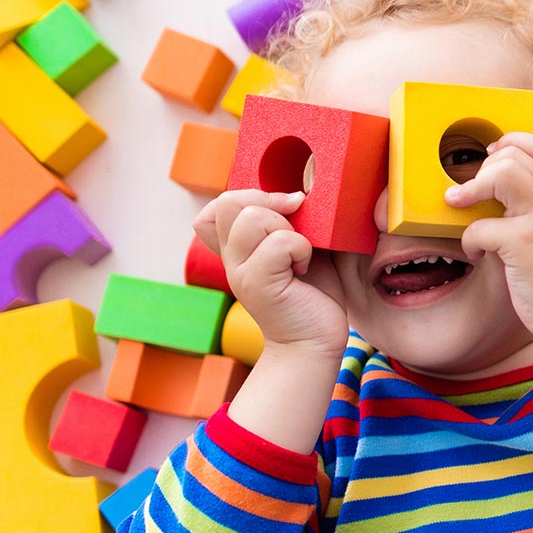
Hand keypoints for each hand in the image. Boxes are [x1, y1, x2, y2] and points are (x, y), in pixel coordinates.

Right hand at [193, 190, 348, 356]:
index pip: (218, 205)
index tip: (286, 211)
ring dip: (289, 230)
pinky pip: (280, 242)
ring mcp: (240, 271)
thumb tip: (299, 191)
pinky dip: (302, 250)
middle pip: (230, 201)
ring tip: (300, 256)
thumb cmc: (313, 295)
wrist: (315, 341)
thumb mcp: (301, 248)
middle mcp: (232, 257)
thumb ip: (292, 222)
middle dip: (270, 204)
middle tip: (297, 230)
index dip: (251, 196)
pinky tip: (304, 270)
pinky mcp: (257, 284)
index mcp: (238, 247)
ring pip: (253, 218)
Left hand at [444, 133, 532, 343]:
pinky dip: (469, 241)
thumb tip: (500, 190)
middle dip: (483, 170)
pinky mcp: (522, 242)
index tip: (490, 156)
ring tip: (459, 204)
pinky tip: (478, 255)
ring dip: (471, 188)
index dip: (511, 143)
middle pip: (513, 156)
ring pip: (500, 173)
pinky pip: (479, 226)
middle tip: (470, 193)